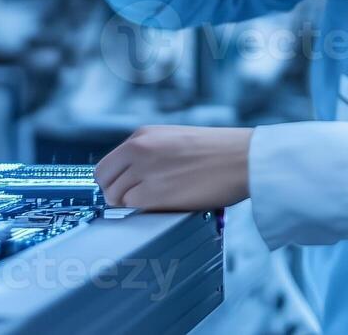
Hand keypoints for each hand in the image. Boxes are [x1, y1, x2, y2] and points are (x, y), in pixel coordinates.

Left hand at [95, 125, 251, 209]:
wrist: (243, 158)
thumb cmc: (218, 151)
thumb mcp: (174, 138)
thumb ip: (148, 153)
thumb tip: (130, 176)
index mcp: (142, 135)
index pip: (105, 165)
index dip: (112, 181)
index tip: (122, 189)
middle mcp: (138, 150)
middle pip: (104, 182)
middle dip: (116, 195)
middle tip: (136, 201)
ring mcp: (144, 171)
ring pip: (116, 198)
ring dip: (131, 204)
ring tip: (156, 201)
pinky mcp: (154, 193)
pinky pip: (132, 208)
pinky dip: (144, 211)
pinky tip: (163, 205)